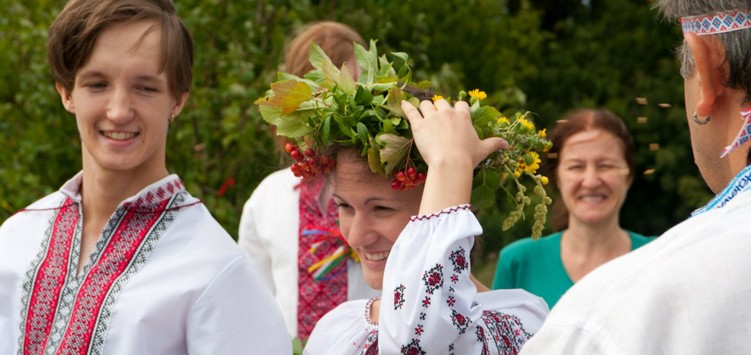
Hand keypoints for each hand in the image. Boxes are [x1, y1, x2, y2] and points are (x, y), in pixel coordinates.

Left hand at [401, 99, 506, 213]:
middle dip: (439, 108)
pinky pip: (411, 111)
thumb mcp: (483, 150)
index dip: (456, 109)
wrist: (450, 163)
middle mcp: (447, 113)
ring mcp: (432, 117)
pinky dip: (406, 107)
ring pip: (425, 105)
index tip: (454, 114)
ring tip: (421, 112)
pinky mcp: (418, 125)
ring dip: (424, 108)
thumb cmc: (467, 157)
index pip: (460, 105)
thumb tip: (507, 144)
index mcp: (463, 116)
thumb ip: (494, 144)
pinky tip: (403, 104)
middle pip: (441, 102)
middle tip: (437, 117)